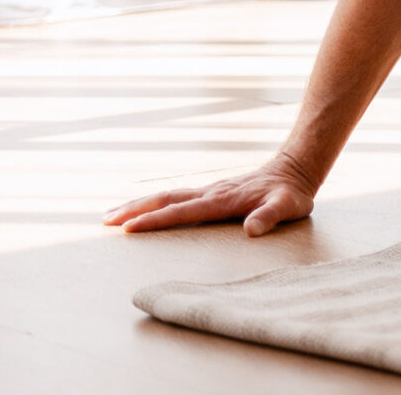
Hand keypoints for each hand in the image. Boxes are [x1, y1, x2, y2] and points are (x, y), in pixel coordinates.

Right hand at [103, 153, 320, 236]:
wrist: (296, 169)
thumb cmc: (292, 193)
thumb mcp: (288, 206)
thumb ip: (270, 216)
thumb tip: (252, 230)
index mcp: (222, 200)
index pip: (182, 211)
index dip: (155, 221)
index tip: (129, 228)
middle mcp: (210, 192)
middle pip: (165, 200)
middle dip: (134, 210)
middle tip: (104, 221)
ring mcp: (210, 190)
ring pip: (167, 196)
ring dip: (139, 204)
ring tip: (112, 215)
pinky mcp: (212, 192)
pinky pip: (177, 197)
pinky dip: (156, 203)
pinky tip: (147, 209)